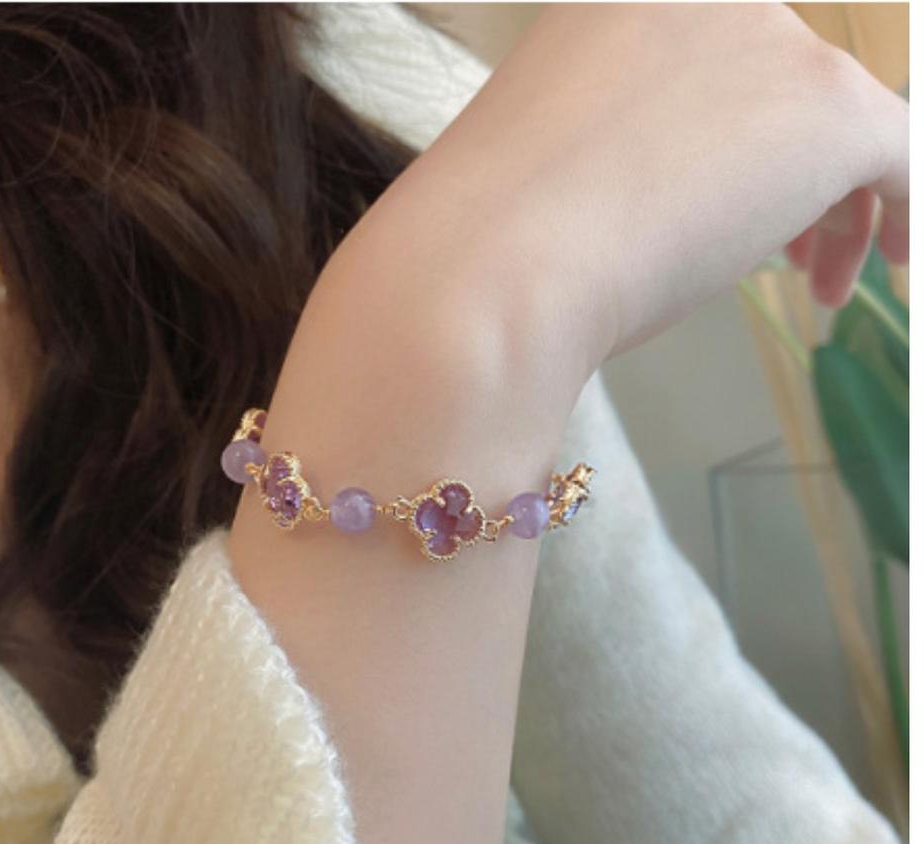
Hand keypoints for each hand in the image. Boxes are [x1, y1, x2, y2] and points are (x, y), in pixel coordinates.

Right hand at [357, 3, 908, 389]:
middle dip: (786, 176)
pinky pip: (900, 154)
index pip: (715, 64)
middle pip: (780, 88)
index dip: (733, 136)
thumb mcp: (549, 173)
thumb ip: (615, 156)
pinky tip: (890, 266)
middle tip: (787, 258)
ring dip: (836, 207)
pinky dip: (900, 213)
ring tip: (821, 286)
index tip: (730, 193)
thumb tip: (656, 204)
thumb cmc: (490, 250)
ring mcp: (768, 44)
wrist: (489, 273)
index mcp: (619, 11)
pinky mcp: (825, 109)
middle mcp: (704, 5)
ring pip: (836, 125)